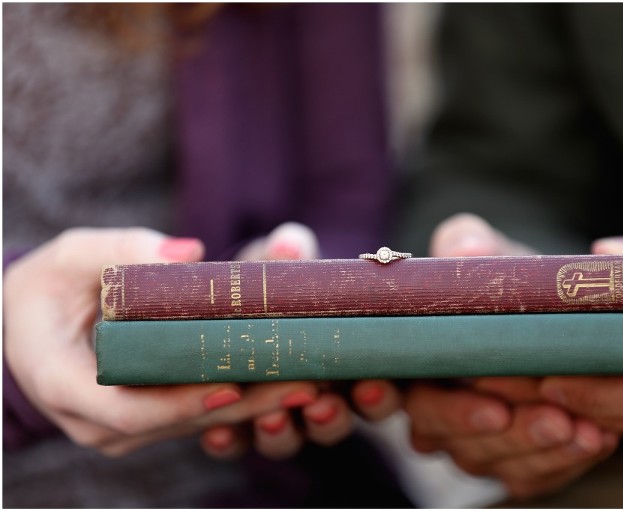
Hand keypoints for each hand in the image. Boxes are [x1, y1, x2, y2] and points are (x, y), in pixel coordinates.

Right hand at [3, 227, 318, 456]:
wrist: (28, 323)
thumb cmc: (47, 287)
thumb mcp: (71, 256)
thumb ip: (121, 248)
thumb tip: (189, 252)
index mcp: (64, 385)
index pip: (130, 410)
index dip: (185, 401)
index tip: (236, 385)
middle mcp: (95, 421)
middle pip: (177, 421)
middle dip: (243, 405)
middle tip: (305, 382)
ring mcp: (121, 428)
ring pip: (193, 423)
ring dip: (252, 406)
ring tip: (310, 382)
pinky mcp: (146, 420)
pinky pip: (194, 415)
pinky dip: (238, 399)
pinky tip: (283, 381)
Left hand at [203, 223, 400, 459]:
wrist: (227, 299)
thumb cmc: (274, 280)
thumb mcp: (285, 262)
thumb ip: (292, 253)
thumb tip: (288, 243)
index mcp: (347, 365)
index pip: (376, 391)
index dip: (379, 394)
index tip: (368, 383)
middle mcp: (317, 400)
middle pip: (335, 424)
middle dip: (331, 418)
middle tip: (321, 405)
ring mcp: (275, 417)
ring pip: (286, 439)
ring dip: (281, 433)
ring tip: (269, 417)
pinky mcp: (230, 427)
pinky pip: (231, 444)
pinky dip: (225, 440)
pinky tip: (214, 433)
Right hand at [402, 213, 618, 498]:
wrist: (561, 318)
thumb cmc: (509, 285)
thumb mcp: (489, 254)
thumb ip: (466, 244)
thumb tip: (462, 250)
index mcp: (412, 359)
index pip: (378, 384)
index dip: (375, 393)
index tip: (386, 388)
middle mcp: (432, 408)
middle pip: (429, 428)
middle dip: (465, 421)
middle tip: (502, 411)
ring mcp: (472, 442)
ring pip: (483, 457)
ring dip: (527, 444)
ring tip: (572, 425)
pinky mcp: (516, 464)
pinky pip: (531, 474)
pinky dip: (564, 459)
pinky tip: (595, 437)